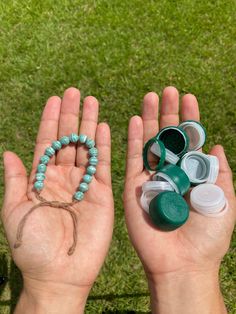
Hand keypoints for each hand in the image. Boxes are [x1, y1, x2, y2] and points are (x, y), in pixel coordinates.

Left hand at [1, 87, 113, 312]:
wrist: (59, 273)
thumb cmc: (33, 246)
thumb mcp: (14, 210)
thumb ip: (15, 180)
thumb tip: (8, 152)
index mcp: (42, 180)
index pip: (47, 143)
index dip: (51, 121)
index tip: (55, 99)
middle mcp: (63, 178)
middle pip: (68, 140)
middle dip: (71, 116)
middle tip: (75, 92)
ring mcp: (83, 185)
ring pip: (86, 148)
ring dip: (89, 125)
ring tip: (91, 102)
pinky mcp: (101, 194)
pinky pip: (102, 166)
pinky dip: (103, 147)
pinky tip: (103, 128)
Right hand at [124, 87, 234, 312]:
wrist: (181, 263)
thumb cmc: (207, 238)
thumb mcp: (224, 202)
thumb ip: (220, 174)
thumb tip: (216, 146)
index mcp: (193, 175)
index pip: (191, 141)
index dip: (190, 119)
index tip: (189, 97)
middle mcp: (172, 173)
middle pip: (170, 137)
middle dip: (170, 113)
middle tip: (169, 90)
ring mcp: (151, 178)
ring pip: (150, 143)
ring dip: (151, 119)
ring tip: (152, 96)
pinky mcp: (134, 187)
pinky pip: (133, 158)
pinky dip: (134, 139)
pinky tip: (136, 119)